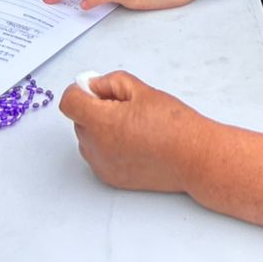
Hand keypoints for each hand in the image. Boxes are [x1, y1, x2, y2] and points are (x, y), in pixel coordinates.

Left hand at [60, 70, 208, 193]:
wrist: (192, 157)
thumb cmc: (174, 125)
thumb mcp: (143, 91)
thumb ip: (111, 83)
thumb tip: (93, 85)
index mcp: (102, 122)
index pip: (69, 102)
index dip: (81, 90)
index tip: (94, 88)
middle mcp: (96, 148)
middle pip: (78, 120)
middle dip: (95, 109)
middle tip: (126, 106)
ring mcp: (102, 166)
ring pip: (87, 139)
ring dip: (99, 128)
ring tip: (132, 125)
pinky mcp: (110, 178)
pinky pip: (97, 156)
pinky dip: (107, 147)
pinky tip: (133, 142)